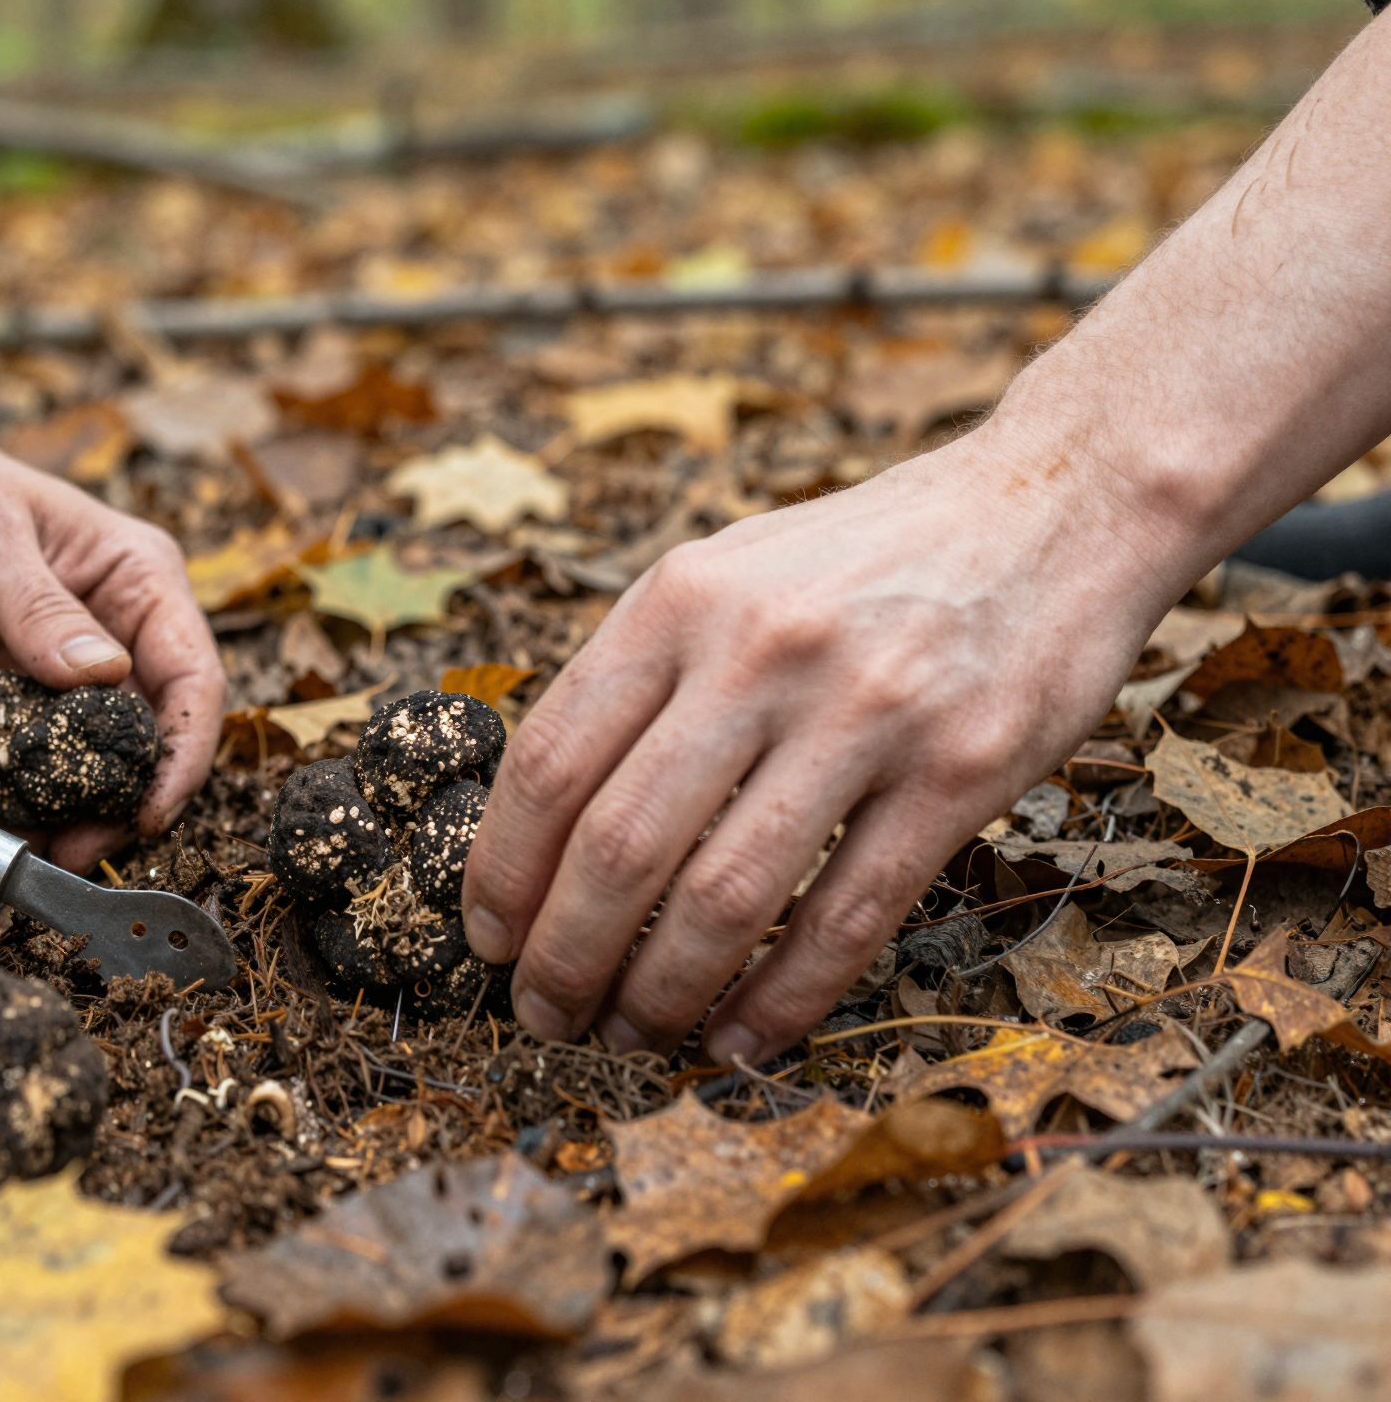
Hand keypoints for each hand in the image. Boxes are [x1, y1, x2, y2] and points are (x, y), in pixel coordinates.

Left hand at [0, 409, 225, 867]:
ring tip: (15, 848)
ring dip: (54, 809)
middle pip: (141, 737)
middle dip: (116, 802)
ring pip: (76, 761)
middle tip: (71, 852)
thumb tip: (106, 677)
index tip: (149, 812)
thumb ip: (41, 611)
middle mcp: (110, 630)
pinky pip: (9, 760)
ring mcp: (53, 667)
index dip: (182, 754)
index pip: (189, 678)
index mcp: (136, 581)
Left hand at [460, 426, 1179, 1060]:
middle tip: (545, 1013)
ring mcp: (864, 712)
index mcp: (679, 599)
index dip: (501, 871)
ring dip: (661, 994)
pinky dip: (781, 1000)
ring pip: (724, 897)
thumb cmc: (868, 556)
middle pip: (620, 844)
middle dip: (565, 956)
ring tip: (632, 1037)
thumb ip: (641, 672)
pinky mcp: (959, 772)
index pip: (548, 760)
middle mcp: (758, 652)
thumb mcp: (728, 571)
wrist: (1057, 503)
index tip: (488, 938)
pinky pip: (846, 917)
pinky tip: (741, 1040)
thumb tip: (547, 818)